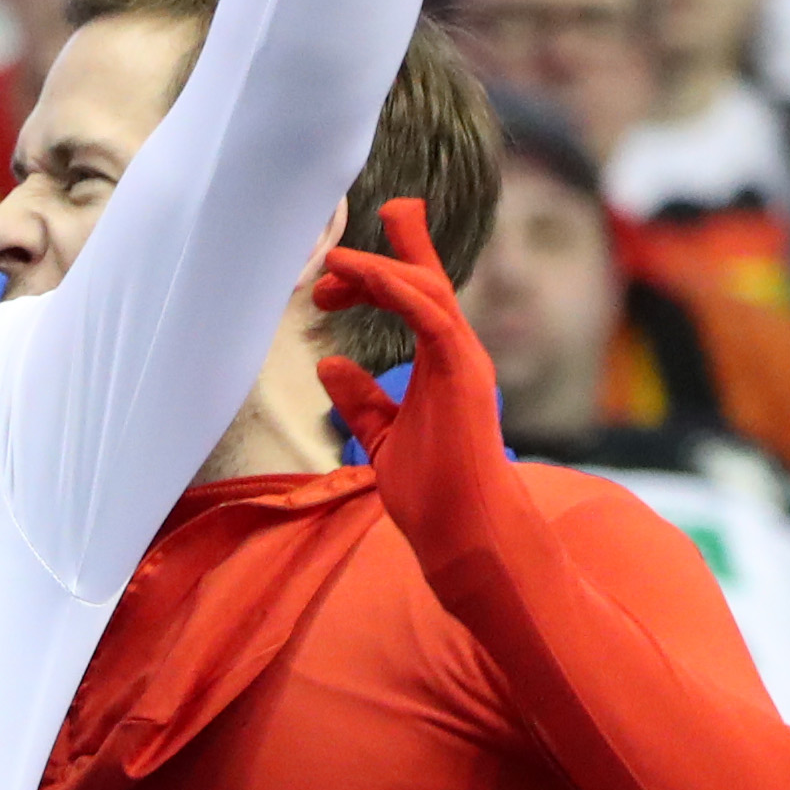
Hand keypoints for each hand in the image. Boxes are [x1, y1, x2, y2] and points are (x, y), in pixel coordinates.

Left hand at [311, 196, 508, 524]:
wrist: (462, 530)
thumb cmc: (433, 491)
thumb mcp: (381, 435)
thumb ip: (361, 399)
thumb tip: (330, 364)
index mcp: (442, 361)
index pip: (418, 299)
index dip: (385, 268)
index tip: (336, 267)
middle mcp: (458, 351)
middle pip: (422, 282)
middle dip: (374, 263)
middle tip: (325, 269)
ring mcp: (463, 359)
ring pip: (426, 290)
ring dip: (380, 267)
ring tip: (334, 259)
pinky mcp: (461, 373)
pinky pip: (431, 318)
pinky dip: (398, 291)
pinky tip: (366, 277)